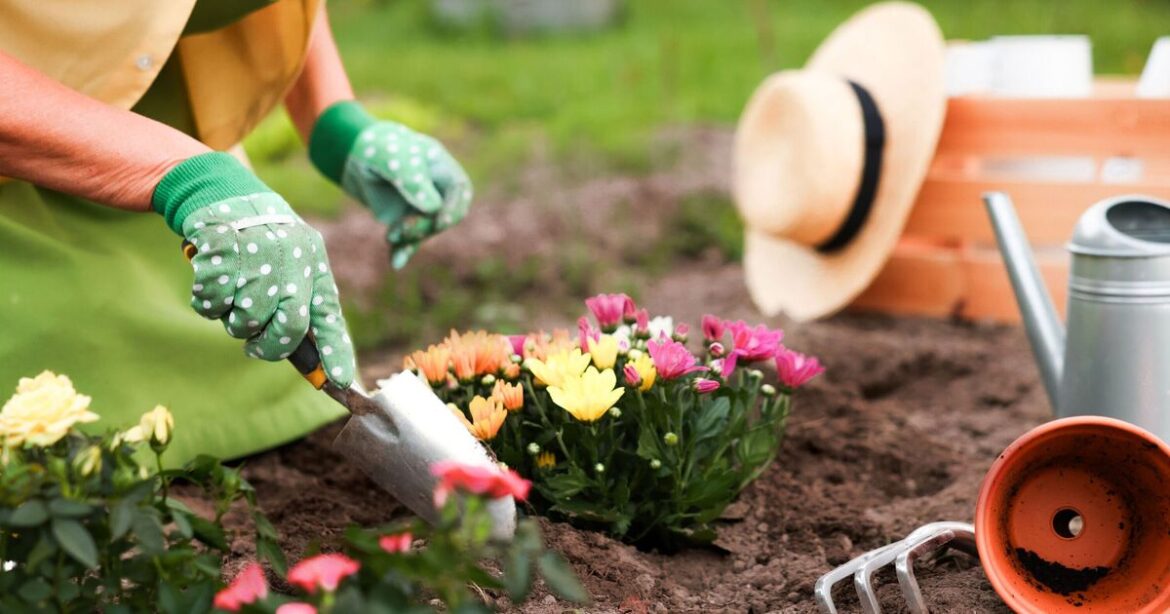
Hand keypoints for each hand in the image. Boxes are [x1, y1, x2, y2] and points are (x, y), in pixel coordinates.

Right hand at [154, 153, 355, 386]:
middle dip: (269, 346)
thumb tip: (314, 361)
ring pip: (245, 320)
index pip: (329, 316)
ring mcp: (256, 253)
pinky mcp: (220, 250)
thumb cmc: (263, 242)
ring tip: (231, 297)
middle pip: (289, 326)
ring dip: (232, 320)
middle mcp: (292, 259)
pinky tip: (212, 280)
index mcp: (314, 265)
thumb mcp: (293, 264)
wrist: (226, 193)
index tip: (342, 382)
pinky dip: (207, 302)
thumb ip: (300, 305)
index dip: (336, 352)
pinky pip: (211, 303)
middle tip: (254, 345)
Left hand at [309, 102, 471, 268]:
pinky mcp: (405, 221)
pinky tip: (395, 262)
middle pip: (445, 216)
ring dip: (411, 238)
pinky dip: (403, 250)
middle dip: (427, 226)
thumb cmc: (379, 148)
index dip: (454, 207)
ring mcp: (422, 208)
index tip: (441, 220)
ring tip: (390, 237)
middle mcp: (437, 190)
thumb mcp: (394, 159)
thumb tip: (433, 208)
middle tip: (403, 229)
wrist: (353, 156)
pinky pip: (409, 240)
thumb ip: (413, 181)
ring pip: (427, 231)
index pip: (459, 191)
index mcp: (443, 169)